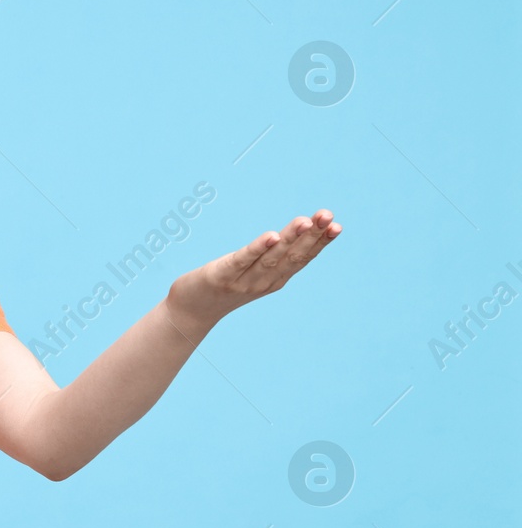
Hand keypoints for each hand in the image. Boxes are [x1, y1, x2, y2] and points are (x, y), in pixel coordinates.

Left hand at [167, 209, 342, 331]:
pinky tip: (271, 235)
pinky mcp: (223, 276)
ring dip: (290, 238)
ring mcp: (244, 280)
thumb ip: (272, 256)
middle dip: (312, 236)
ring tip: (305, 221)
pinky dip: (258, 248)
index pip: (302, 258)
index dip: (320, 242)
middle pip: (292, 255)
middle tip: (328, 216)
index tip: (337, 225)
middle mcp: (264, 281)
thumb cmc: (223, 284)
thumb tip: (294, 232)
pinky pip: (243, 260)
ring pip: (272, 257)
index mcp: (275, 278)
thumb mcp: (253, 270)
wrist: (190, 311)